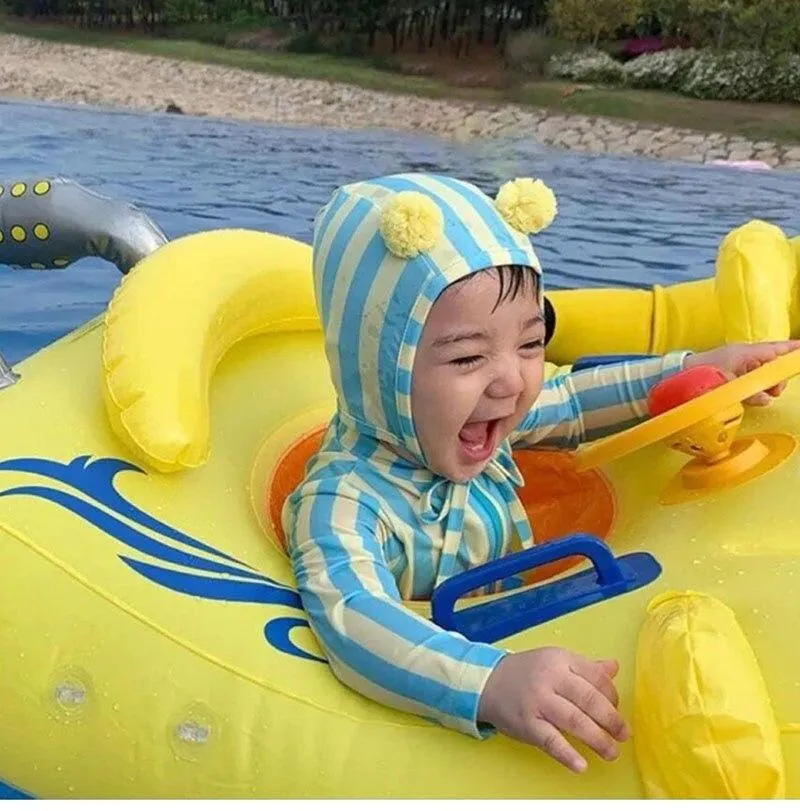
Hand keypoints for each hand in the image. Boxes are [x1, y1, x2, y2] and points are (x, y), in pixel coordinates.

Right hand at [477, 647, 629, 772]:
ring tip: (611, 752)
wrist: (488, 682)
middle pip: (589, 699)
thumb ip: (585, 667)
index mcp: (560, 659)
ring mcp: (537, 701)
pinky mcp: (527, 724)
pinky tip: (581, 765)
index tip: (617, 709)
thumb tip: (614, 668)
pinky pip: (550, 740)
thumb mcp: (554, 661)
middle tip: (623, 735)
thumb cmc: (527, 673)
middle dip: (611, 720)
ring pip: (574, 720)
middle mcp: (550, 678)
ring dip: (597, 739)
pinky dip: (568, 754)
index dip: (612, 695)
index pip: (595, 677)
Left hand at [684, 340, 799, 405]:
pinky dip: (754, 385)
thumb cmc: (701, 374)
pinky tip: (750, 394)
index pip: (777, 349)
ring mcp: (737, 361)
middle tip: (772, 392)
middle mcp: (744, 354)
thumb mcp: (728, 386)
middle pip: (773, 363)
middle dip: (776, 378)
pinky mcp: (730, 369)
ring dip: (764, 385)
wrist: (677, 373)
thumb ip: (750, 393)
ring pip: (762, 372)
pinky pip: (750, 376)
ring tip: (757, 395)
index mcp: (746, 352)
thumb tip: (767, 398)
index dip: (793, 350)